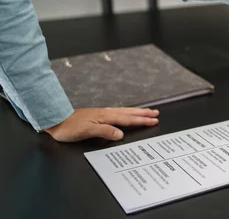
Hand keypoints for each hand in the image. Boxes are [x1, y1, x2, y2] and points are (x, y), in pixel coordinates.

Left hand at [45, 108, 159, 141]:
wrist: (55, 120)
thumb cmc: (69, 127)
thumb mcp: (87, 131)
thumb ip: (105, 131)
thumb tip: (120, 134)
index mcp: (105, 117)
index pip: (128, 119)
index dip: (141, 120)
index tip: (153, 120)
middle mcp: (106, 113)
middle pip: (129, 113)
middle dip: (143, 114)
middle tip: (156, 114)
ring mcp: (102, 114)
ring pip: (124, 112)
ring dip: (136, 112)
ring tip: (147, 112)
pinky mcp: (98, 116)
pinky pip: (118, 113)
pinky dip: (127, 113)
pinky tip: (127, 114)